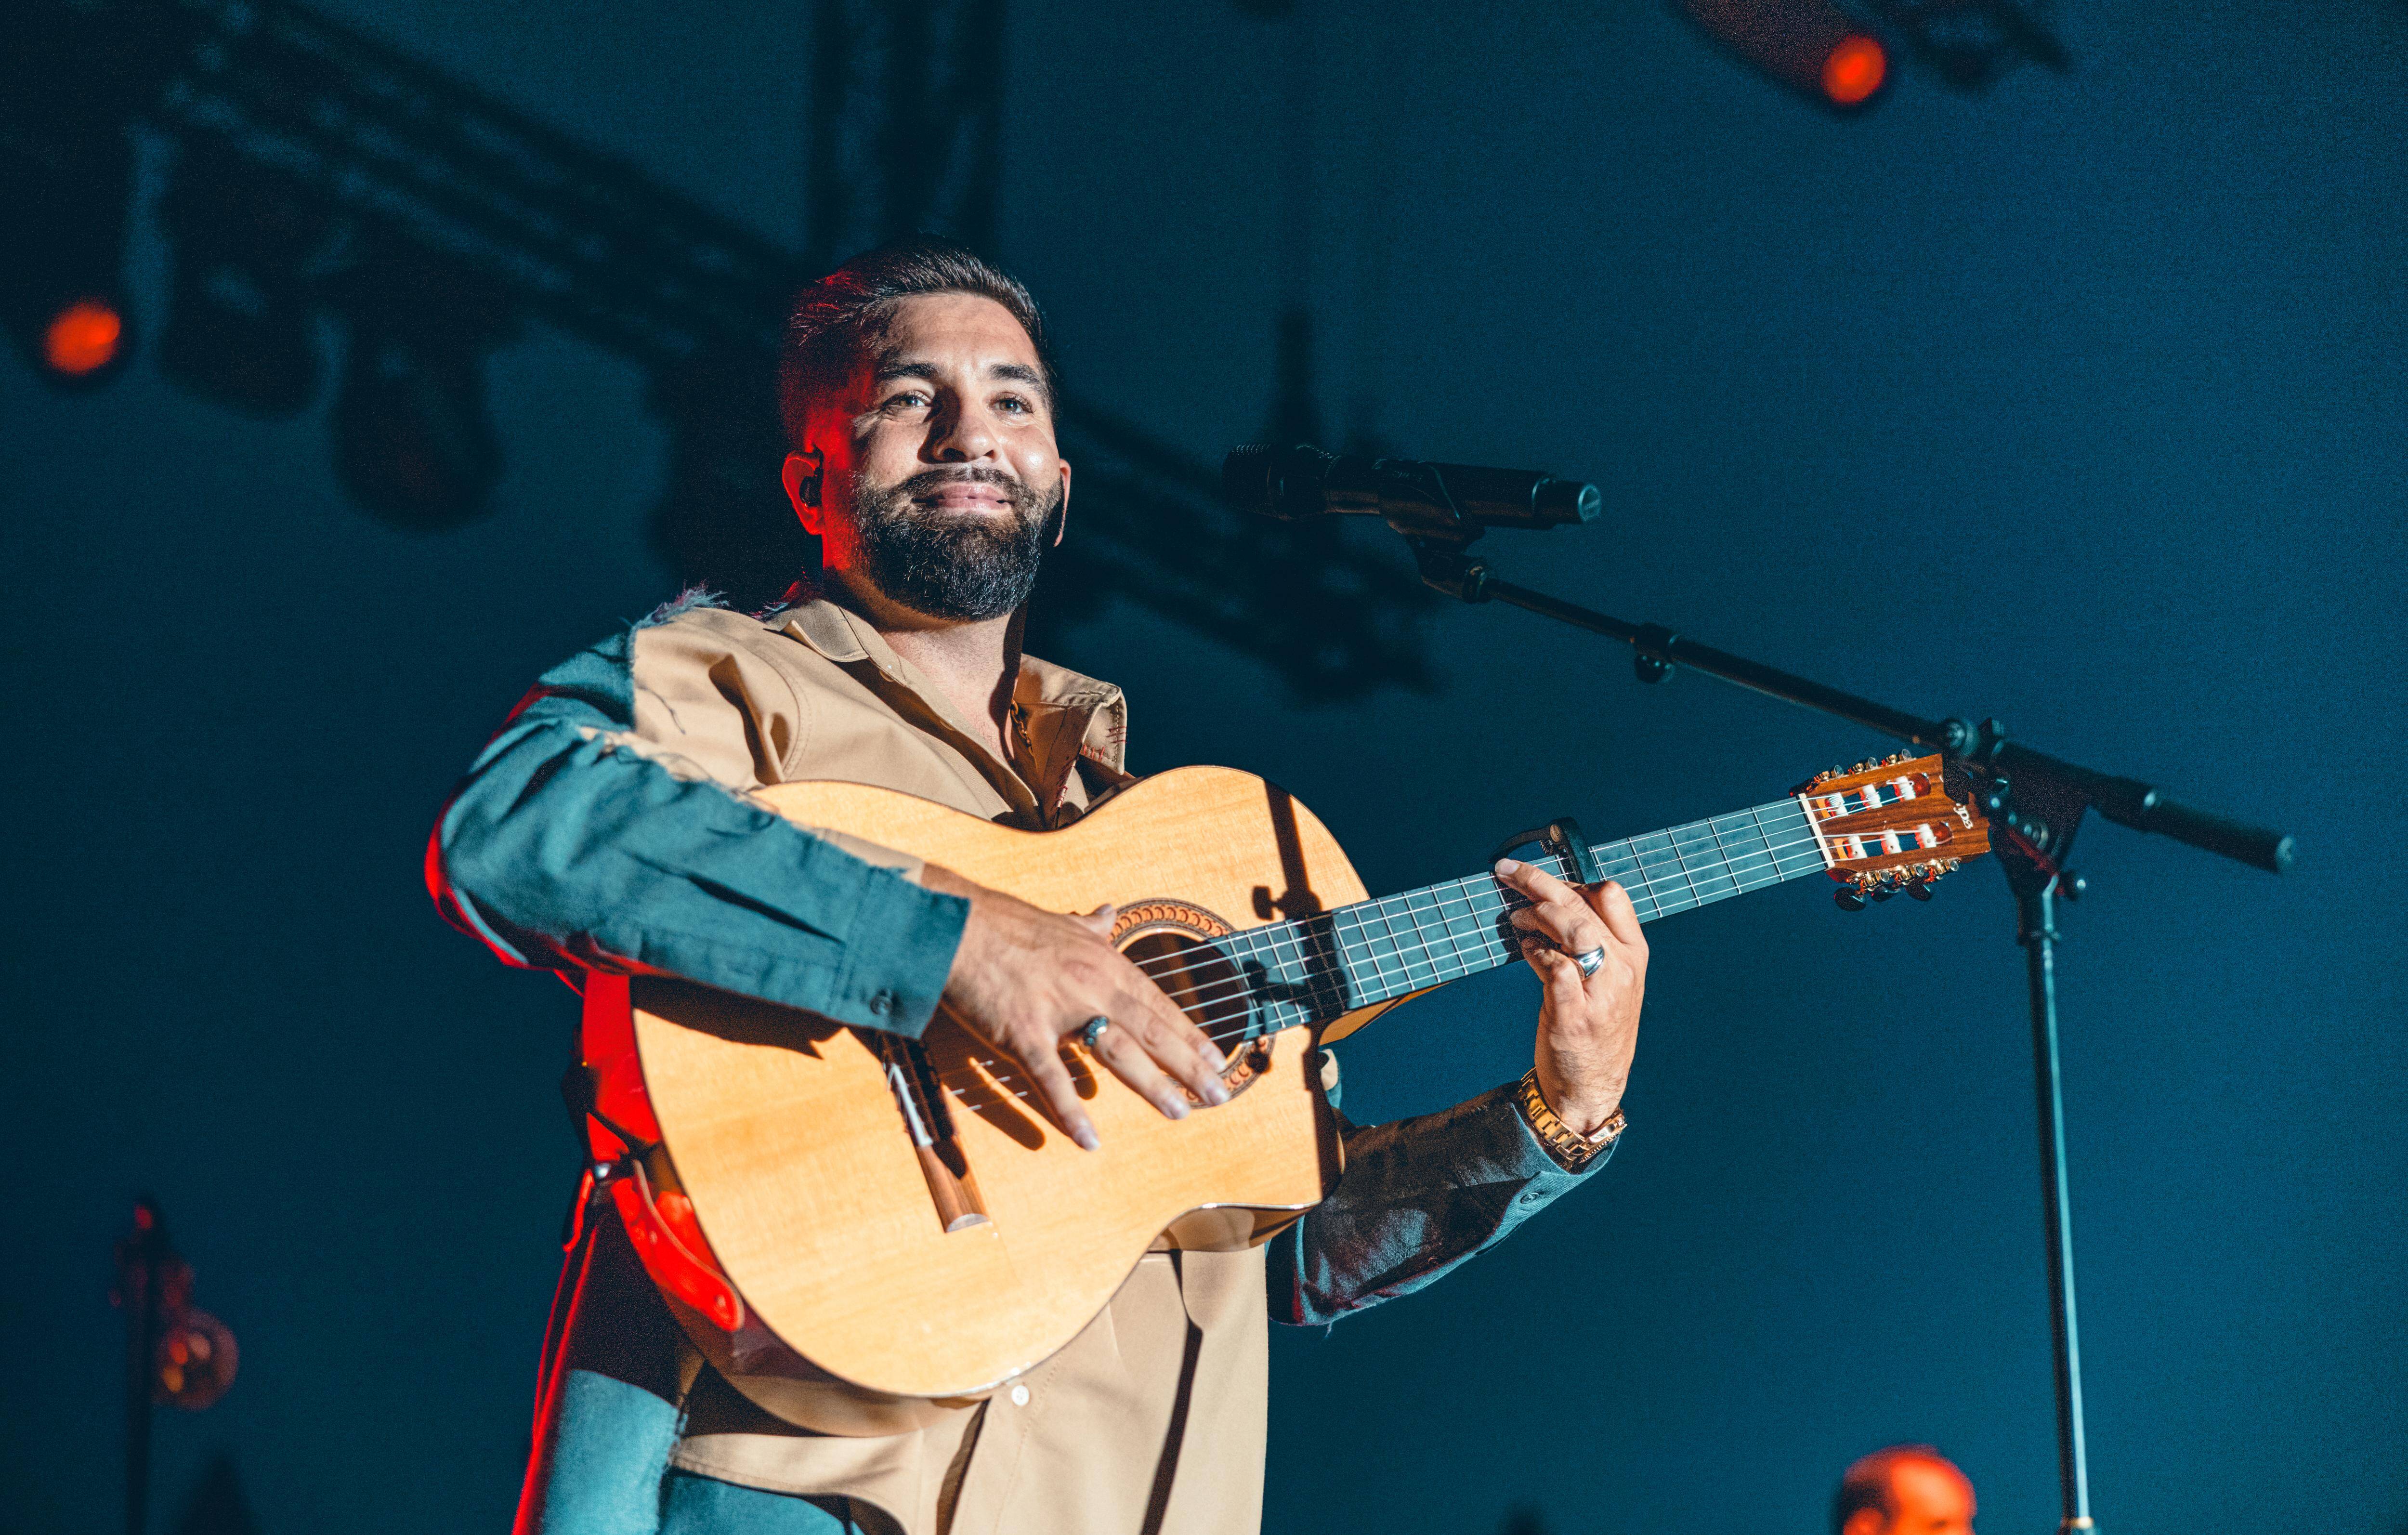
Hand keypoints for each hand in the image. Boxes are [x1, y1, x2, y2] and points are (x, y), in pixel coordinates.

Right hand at [921, 865, 1230, 1149]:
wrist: (956, 924)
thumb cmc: (1006, 924)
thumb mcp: (1060, 922)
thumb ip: (1090, 926)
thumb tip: (1109, 914)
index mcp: (1102, 962)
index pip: (1157, 1003)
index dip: (1189, 1033)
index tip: (1217, 1057)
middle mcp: (1091, 985)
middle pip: (1151, 1031)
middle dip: (1188, 1065)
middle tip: (1219, 1094)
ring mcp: (1059, 1010)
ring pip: (1116, 1052)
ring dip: (1151, 1085)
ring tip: (1180, 1112)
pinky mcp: (1023, 1032)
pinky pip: (1052, 1078)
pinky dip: (1071, 1110)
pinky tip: (1090, 1139)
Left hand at [1496, 858, 1646, 1134]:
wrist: (1591, 1086)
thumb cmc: (1596, 1027)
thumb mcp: (1610, 981)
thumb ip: (1593, 942)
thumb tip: (1553, 900)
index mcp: (1633, 955)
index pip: (1612, 896)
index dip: (1573, 878)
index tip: (1543, 877)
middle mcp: (1621, 970)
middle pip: (1582, 906)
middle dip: (1539, 881)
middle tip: (1508, 871)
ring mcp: (1600, 994)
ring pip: (1573, 929)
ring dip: (1537, 915)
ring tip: (1515, 918)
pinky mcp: (1573, 1016)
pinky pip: (1554, 967)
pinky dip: (1534, 952)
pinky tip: (1524, 950)